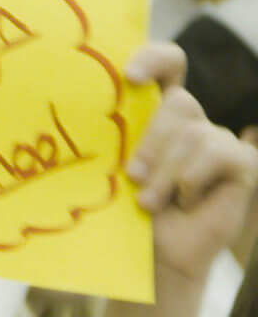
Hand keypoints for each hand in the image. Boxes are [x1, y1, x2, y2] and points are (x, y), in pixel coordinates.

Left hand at [124, 43, 257, 287]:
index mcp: (156, 114)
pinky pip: (217, 153)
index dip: (155, 58)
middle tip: (132, 176)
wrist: (153, 259)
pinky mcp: (241, 162)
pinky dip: (191, 182)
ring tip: (151, 202)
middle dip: (150, 142)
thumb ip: (110, 140)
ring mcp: (218, 140)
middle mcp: (191, 121)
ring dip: (165, 174)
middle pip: (178, 102)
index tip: (130, 76)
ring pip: (194, 133)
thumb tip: (74, 115)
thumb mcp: (111, 172)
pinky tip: (186, 202)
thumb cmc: (125, 215)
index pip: (167, 65)